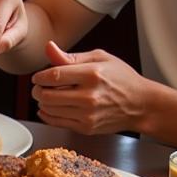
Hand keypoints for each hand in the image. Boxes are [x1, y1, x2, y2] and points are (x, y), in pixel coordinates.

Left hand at [32, 42, 149, 133]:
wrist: (139, 104)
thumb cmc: (121, 78)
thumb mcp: (100, 58)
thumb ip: (71, 57)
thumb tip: (48, 48)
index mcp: (92, 74)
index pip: (55, 75)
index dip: (40, 77)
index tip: (37, 77)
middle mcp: (89, 96)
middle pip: (48, 95)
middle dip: (38, 90)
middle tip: (38, 87)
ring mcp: (86, 115)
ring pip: (50, 110)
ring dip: (42, 102)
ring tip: (46, 95)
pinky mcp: (85, 128)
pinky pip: (57, 122)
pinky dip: (47, 115)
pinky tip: (48, 108)